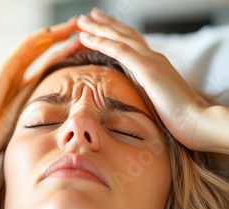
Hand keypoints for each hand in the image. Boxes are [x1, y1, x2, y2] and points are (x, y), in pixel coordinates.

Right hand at [0, 18, 80, 154]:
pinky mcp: (4, 67)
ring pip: (37, 44)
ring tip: (75, 24)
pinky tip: (52, 32)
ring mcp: (10, 66)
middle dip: (65, 38)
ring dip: (56, 33)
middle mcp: (17, 71)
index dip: (66, 53)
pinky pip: (23, 48)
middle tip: (84, 27)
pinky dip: (38, 39)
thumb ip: (42, 112)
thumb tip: (67, 118)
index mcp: (24, 83)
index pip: (49, 63)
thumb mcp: (27, 119)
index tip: (84, 46)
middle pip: (45, 49)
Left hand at [76, 8, 211, 150]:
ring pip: (119, 38)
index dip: (115, 34)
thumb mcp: (157, 102)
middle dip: (105, 24)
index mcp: (155, 64)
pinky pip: (119, 50)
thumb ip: (145, 93)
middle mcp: (153, 58)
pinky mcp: (147, 70)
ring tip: (81, 21)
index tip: (100, 27)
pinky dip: (100, 41)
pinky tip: (85, 37)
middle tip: (88, 16)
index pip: (132, 43)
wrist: (198, 122)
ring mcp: (150, 61)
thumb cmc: (179, 119)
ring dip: (98, 28)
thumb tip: (132, 97)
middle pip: (125, 35)